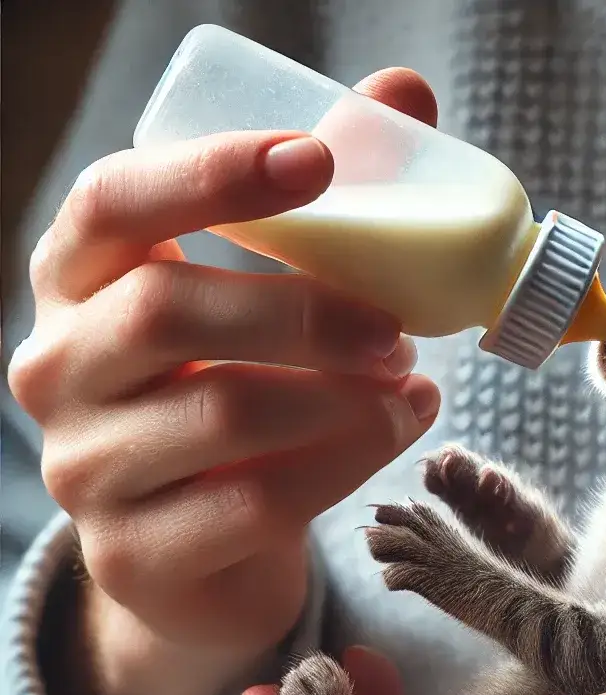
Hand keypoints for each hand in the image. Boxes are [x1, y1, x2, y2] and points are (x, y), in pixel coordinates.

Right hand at [8, 70, 441, 694]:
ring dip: (344, 397)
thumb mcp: (258, 304)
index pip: (113, 206)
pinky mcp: (137, 553)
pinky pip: (257, 503)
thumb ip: (320, 206)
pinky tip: (395, 433)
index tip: (318, 159)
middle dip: (307, 313)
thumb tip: (403, 94)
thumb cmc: (237, 401)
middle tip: (396, 326)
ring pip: (226, 414)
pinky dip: (346, 463)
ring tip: (411, 385)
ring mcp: (87, 470)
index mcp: (78, 285)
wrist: (205, 553)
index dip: (211, 174)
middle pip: (169, 312)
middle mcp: (58, 370)